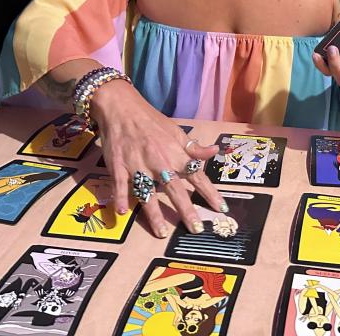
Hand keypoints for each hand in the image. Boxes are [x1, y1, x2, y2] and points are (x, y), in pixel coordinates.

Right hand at [91, 80, 225, 237]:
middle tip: (196, 228)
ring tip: (162, 232)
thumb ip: (193, 147)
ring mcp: (137, 165)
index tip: (221, 209)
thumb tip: (215, 152)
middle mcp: (159, 162)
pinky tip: (122, 212)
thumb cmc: (151, 122)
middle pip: (175, 189)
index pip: (196, 175)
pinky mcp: (118, 167)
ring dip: (154, 213)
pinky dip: (120, 197)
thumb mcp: (176, 131)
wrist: (122, 108)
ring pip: (147, 192)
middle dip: (186, 210)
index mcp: (175, 153)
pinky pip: (119, 184)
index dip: (209, 192)